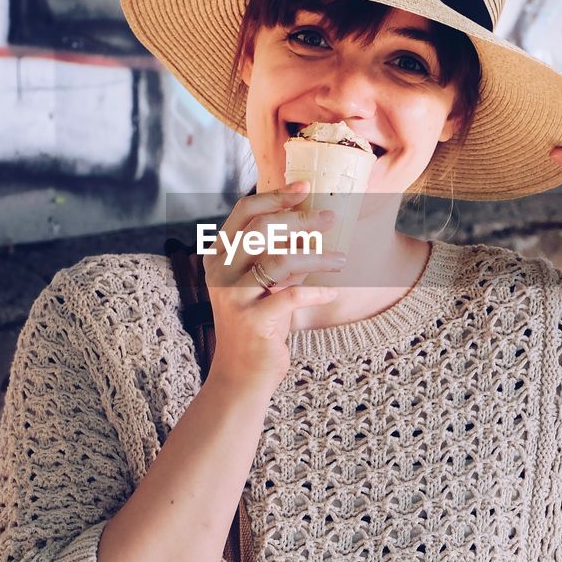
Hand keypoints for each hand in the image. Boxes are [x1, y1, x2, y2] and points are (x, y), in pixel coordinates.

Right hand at [203, 180, 346, 393]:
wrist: (241, 375)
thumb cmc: (258, 323)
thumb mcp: (261, 282)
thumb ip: (275, 253)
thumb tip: (310, 219)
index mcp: (219, 256)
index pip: (244, 212)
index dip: (275, 195)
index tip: (306, 186)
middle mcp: (220, 272)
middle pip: (263, 228)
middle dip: (301, 219)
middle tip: (331, 217)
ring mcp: (233, 296)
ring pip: (279, 259)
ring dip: (316, 256)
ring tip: (342, 258)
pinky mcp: (253, 321)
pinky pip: (292, 297)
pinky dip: (317, 292)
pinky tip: (332, 292)